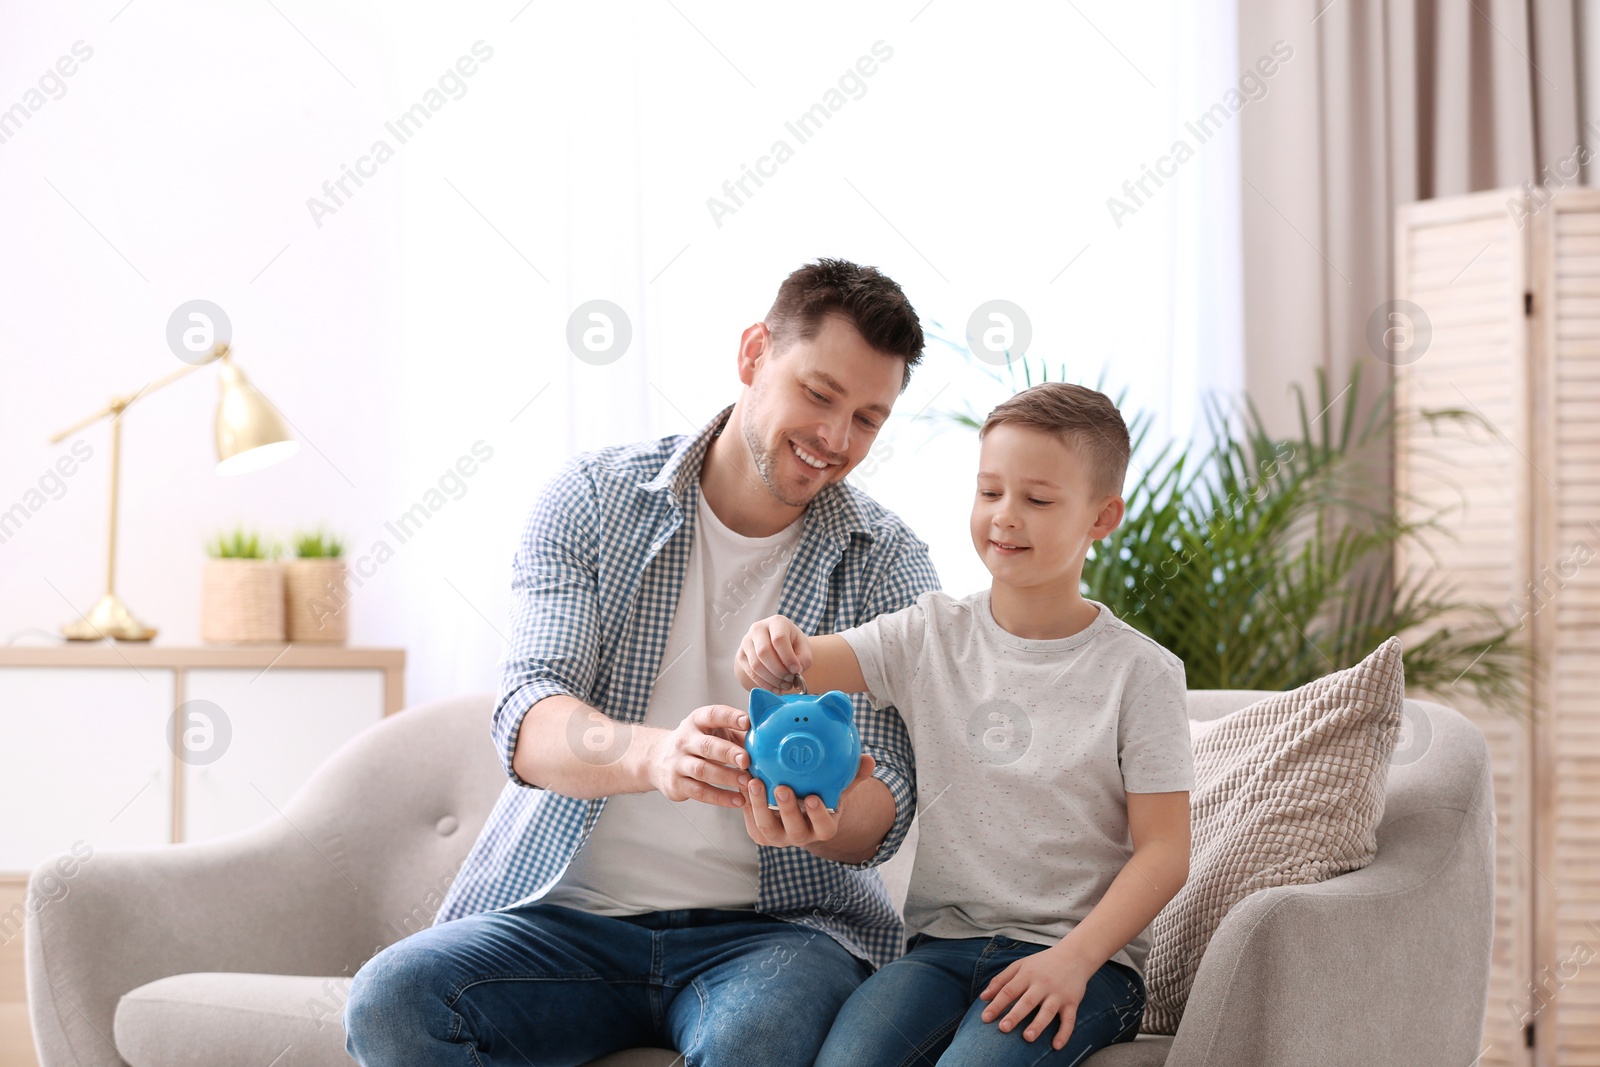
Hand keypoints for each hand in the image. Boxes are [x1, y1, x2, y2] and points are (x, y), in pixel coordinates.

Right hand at [644, 704, 751, 808]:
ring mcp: (678, 763)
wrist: (658, 759)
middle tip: (747, 760)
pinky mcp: (677, 784)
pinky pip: (700, 792)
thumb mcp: (712, 731)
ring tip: (747, 782)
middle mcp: (685, 740)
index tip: (747, 721)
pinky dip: (720, 797)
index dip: (729, 717)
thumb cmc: (697, 743)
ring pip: (703, 770)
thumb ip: (738, 732)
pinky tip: (738, 800)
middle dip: (728, 752)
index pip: (713, 715)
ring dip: (727, 777)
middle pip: (707, 746)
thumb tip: (770, 735)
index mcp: (697, 721)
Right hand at [736, 615, 811, 690]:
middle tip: (790, 679)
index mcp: (776, 622)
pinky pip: (750, 673)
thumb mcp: (803, 647)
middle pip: (764, 652)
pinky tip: (775, 688)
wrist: (776, 643)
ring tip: (785, 685)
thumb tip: (796, 670)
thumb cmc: (791, 643)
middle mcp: (758, 628)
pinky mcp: (741, 655)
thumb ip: (804, 658)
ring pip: (756, 664)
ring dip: (772, 679)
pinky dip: (764, 684)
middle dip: (779, 670)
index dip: (788, 657)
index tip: (797, 670)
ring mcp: (746, 641)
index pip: (779, 639)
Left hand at [737, 752, 876, 849]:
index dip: (818, 816)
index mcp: (824, 826)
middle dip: (787, 809)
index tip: (812, 797)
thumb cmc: (822, 792)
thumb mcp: (838, 785)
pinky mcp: (760, 833)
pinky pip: (751, 823)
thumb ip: (853, 774)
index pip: (825, 827)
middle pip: (794, 830)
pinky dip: (746, 805)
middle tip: (781, 787)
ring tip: (754, 782)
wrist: (800, 806)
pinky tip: (743, 784)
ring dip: (760, 806)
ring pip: (767, 828)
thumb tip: (869, 760)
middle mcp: (801, 836)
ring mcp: (779, 837)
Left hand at [977, 945, 1098, 1048]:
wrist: (1074, 955)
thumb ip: (1001, 980)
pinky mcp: (1072, 1002)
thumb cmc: (1042, 963)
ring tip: (1027, 1037)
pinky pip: (1069, 1019)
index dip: (997, 1004)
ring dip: (1038, 1024)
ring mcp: (1058, 994)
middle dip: (1015, 1015)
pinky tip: (1056, 1045)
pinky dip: (1064, 1033)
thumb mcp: (1020, 965)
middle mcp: (1042, 984)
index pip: (1009, 990)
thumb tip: (983, 997)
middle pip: (1027, 1001)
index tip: (985, 1018)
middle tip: (1003, 1028)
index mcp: (1027, 974)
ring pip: (1047, 1011)